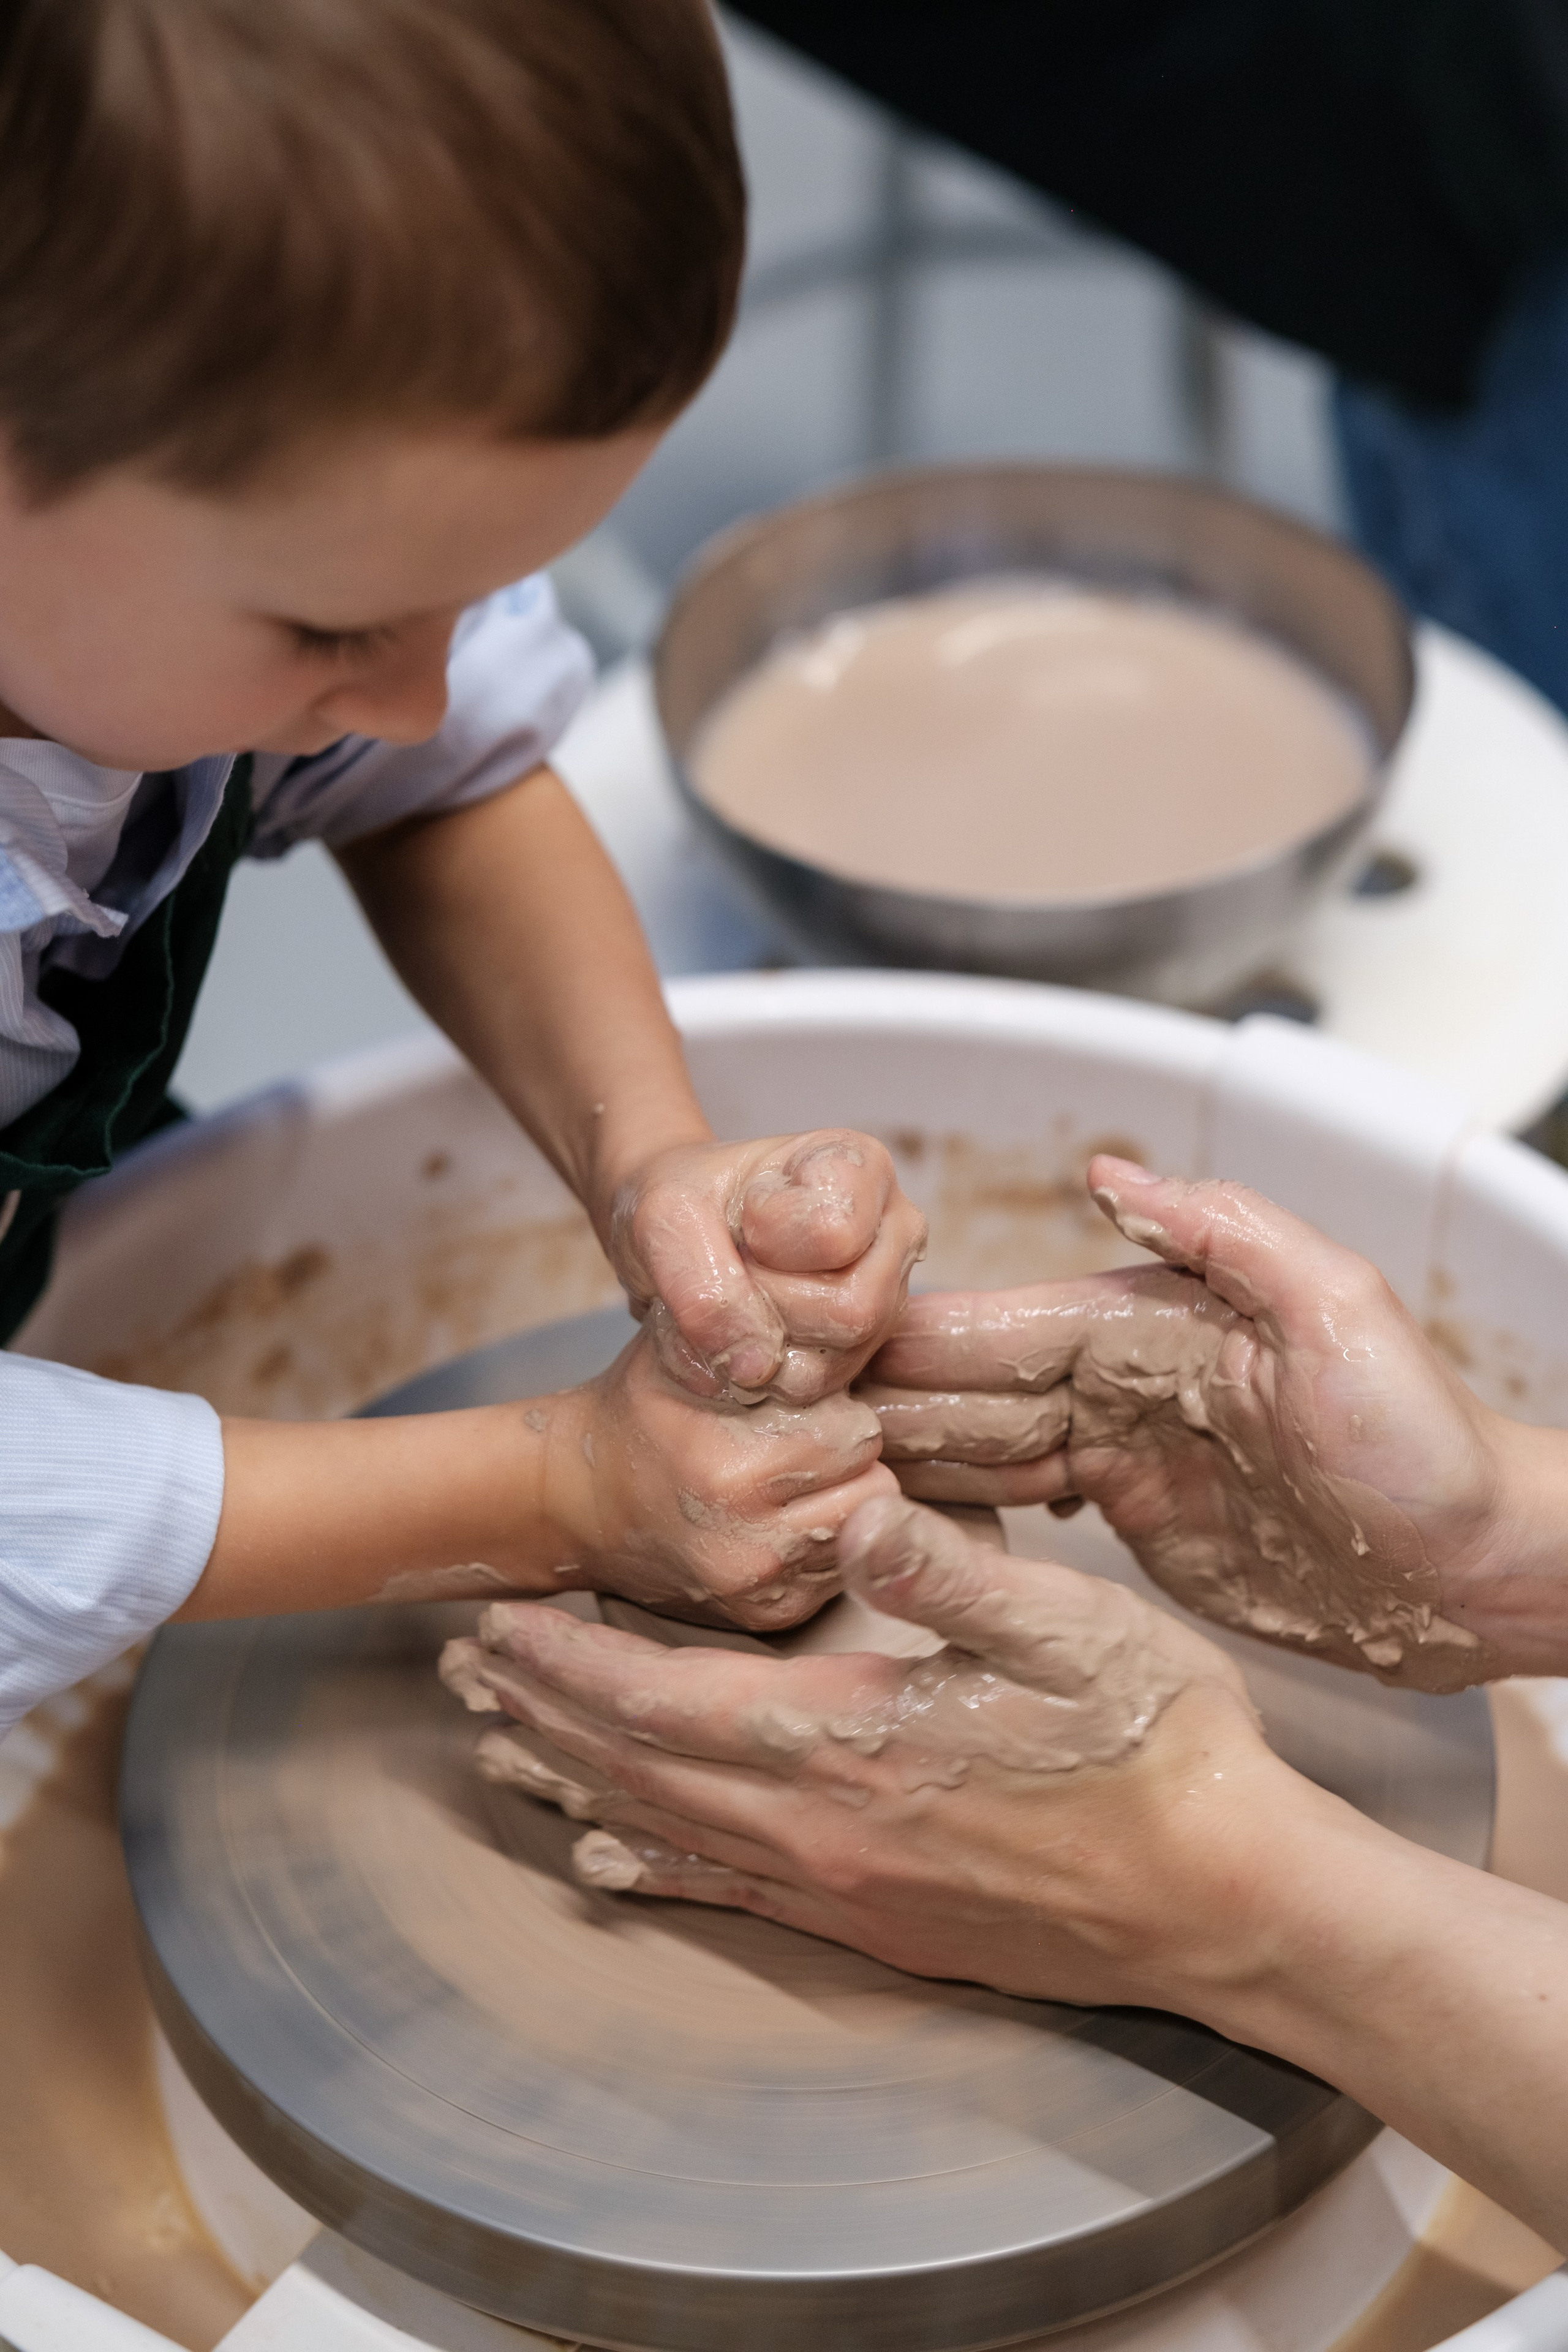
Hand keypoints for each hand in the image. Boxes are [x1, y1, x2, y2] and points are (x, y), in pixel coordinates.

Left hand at [439, 1493, 1279, 2002]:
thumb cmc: (1161, 1747)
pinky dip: (649, 1866)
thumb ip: (951, 1571)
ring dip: (573, 1781)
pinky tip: (607, 1860)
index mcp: (851, 1741)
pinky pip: (726, 1891)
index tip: (495, 1622)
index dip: (568, 1660)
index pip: (662, 1698)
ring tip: (500, 1750)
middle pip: (637, 1766)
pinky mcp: (878, 1925)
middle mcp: (821, 1828)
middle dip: (540, 1713)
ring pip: (665, 1830)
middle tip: (459, 1676)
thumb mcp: (1074, 1627)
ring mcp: (844, 1888)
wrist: (1226, 1903)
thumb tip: (855, 1515)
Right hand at [533, 1324, 898, 1629]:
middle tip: (802, 1445)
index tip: (802, 1407)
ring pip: (865, 1530)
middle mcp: (748, 1542)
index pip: (858, 1434)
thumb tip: (841, 1302)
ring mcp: (759, 1589)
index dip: (837, 1411)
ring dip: (843, 1501)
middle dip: (848, 1460)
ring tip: (792, 1481)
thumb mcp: (684, 1345)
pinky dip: (823, 1543)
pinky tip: (781, 1519)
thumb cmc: (644, 1408)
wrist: (579, 1502)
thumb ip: (757, 1325)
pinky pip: (840, 1571)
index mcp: (730, 1470)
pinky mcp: (768, 1617)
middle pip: (875, 1487)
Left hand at [607, 1131, 926, 1403]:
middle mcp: (893, 1233)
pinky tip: (731, 1339)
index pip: (833, 1235)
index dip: (767, 1242)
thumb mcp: (664, 1217)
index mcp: (862, 1167)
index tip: (742, 1218)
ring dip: (750, 1350)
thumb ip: (703, 1288)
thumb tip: (757, 1371)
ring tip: (723, 1305)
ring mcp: (885, 1298)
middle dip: (764, 1307)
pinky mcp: (860, 1353)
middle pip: (852, 1311)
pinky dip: (751, 1379)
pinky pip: (810, 1395)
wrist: (670, 1238)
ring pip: (831, 1365)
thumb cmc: (677, 1204)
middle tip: (727, 1273)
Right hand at [864, 1158, 1526, 1689]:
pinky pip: (1018, 1510)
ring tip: (807, 1473)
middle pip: (976, 1388)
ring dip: (901, 1457)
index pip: (1011, 1325)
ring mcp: (1125, 1453)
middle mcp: (1127, 1380)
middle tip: (777, 1423)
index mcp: (1159, 1323)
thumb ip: (1230, 1234)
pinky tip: (889, 1520)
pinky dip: (952, 1511)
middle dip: (880, 1400)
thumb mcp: (1343, 1312)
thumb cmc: (1428, 1443)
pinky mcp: (1133, 1523)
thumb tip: (1112, 1171)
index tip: (826, 1346)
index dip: (917, 1339)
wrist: (1480, 1565)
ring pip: (983, 1447)